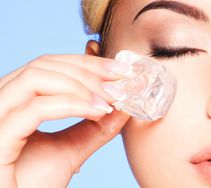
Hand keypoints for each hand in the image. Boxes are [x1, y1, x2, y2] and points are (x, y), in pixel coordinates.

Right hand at [0, 54, 130, 187]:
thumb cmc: (34, 184)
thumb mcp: (71, 150)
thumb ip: (95, 128)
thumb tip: (121, 107)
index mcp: (16, 101)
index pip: (50, 66)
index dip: (87, 63)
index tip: (119, 70)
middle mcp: (1, 101)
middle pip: (45, 65)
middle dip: (88, 71)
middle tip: (120, 83)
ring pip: (37, 77)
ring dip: (81, 86)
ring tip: (109, 102)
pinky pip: (35, 108)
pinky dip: (72, 104)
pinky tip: (97, 112)